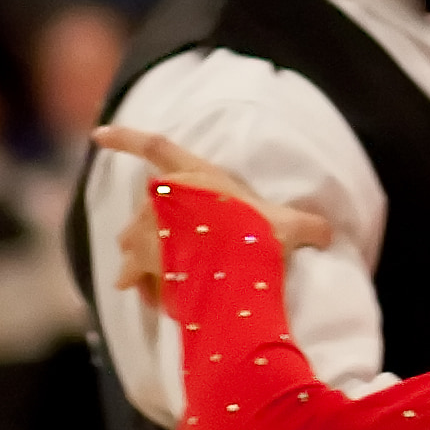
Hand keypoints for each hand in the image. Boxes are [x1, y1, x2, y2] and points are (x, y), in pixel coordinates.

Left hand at [92, 124, 335, 306]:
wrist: (239, 267)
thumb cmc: (262, 236)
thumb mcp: (291, 226)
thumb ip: (308, 227)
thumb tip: (330, 234)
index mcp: (197, 175)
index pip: (156, 146)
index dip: (126, 137)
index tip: (98, 134)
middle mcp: (167, 196)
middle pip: (147, 205)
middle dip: (148, 225)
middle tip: (163, 247)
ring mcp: (150, 226)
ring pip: (131, 239)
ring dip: (137, 256)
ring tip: (153, 276)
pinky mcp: (143, 257)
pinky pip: (133, 271)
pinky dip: (137, 283)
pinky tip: (144, 295)